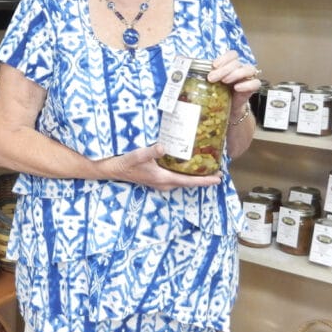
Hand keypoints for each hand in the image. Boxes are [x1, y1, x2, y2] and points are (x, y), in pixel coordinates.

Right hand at [102, 144, 220, 190]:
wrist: (112, 170)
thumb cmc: (125, 163)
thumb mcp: (137, 155)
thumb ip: (151, 151)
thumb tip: (163, 147)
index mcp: (162, 179)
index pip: (188, 181)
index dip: (204, 180)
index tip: (218, 179)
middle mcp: (163, 184)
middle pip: (188, 183)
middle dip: (202, 178)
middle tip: (217, 171)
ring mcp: (160, 183)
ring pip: (182, 181)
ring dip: (193, 176)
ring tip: (205, 168)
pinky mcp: (156, 180)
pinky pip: (175, 178)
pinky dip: (184, 174)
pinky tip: (186, 166)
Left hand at [209, 51, 260, 112]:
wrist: (226, 107)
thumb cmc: (218, 92)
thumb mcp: (210, 82)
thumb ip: (204, 74)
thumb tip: (185, 64)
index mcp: (230, 65)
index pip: (232, 54)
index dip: (224, 58)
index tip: (214, 65)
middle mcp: (240, 68)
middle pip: (237, 62)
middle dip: (223, 69)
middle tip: (212, 78)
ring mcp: (248, 77)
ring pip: (248, 69)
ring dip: (235, 74)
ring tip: (224, 81)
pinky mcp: (252, 88)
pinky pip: (255, 83)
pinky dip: (247, 84)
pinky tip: (237, 88)